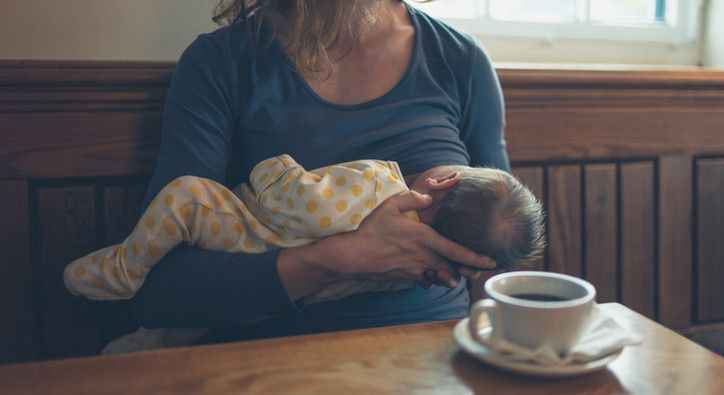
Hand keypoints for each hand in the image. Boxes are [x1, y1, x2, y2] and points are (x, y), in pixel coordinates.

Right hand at [329, 190, 495, 284]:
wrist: (353, 256)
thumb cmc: (371, 230)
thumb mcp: (391, 206)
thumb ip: (412, 198)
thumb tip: (428, 197)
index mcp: (425, 238)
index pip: (457, 251)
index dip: (476, 258)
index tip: (491, 261)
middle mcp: (424, 257)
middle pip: (454, 268)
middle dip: (466, 270)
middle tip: (475, 270)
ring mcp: (416, 271)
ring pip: (441, 277)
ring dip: (448, 276)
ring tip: (453, 273)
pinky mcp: (406, 279)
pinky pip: (426, 280)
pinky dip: (431, 277)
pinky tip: (428, 271)